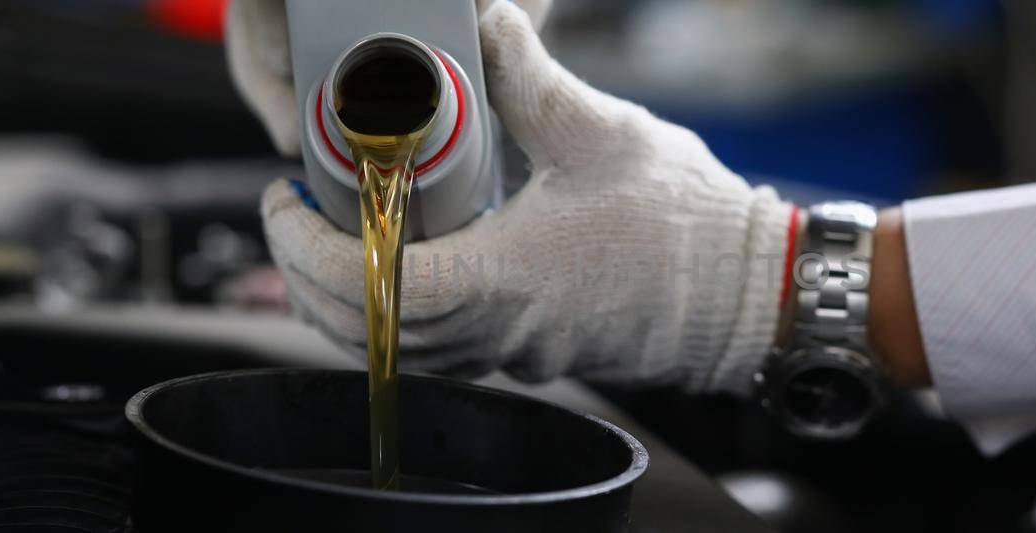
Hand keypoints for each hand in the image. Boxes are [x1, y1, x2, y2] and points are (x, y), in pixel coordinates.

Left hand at [261, 2, 795, 392]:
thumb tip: (486, 19)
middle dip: (306, 275)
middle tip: (290, 215)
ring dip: (346, 302)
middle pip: (364, 331)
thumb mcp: (599, 132)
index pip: (369, 286)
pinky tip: (399, 265)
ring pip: (396, 349)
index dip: (307, 248)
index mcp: (502, 279)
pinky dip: (394, 316)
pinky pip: (438, 350)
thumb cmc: (686, 226)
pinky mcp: (533, 354)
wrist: (750, 294)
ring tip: (333, 238)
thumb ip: (530, 77)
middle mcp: (498, 330)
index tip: (285, 201)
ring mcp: (514, 351)